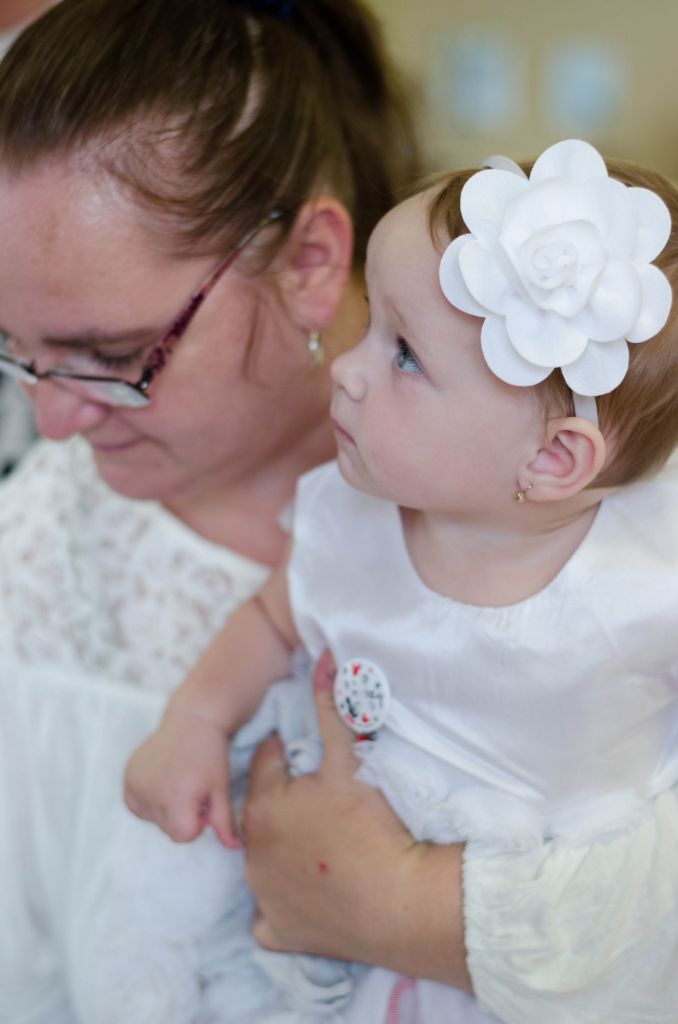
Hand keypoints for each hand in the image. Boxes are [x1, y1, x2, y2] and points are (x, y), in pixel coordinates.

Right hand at [124, 701, 239, 848]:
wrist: (192, 718)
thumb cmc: (211, 754)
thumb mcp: (221, 788)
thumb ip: (224, 822)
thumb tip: (235, 849)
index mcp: (175, 796)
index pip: (182, 836)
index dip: (197, 823)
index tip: (204, 801)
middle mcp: (151, 792)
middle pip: (167, 827)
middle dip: (182, 814)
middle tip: (193, 787)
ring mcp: (135, 783)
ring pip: (152, 818)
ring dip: (166, 807)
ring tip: (179, 780)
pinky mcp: (128, 776)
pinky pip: (137, 805)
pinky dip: (150, 799)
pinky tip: (163, 779)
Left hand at [243, 651, 471, 989]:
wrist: (402, 904)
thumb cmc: (374, 826)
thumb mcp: (352, 760)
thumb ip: (333, 709)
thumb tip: (324, 657)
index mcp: (263, 806)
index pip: (266, 764)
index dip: (286, 754)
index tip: (307, 756)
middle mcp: (251, 853)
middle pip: (261, 813)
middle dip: (282, 801)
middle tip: (317, 799)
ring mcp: (264, 897)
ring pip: (261, 862)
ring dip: (279, 849)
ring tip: (317, 841)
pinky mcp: (280, 934)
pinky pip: (268, 916)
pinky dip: (282, 904)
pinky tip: (306, 893)